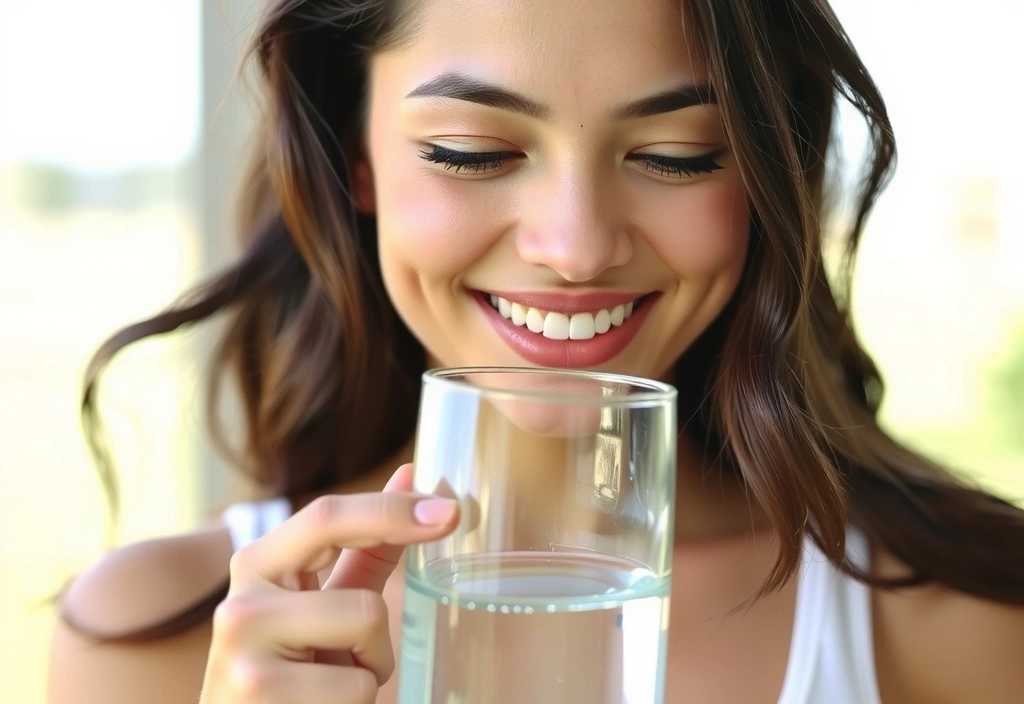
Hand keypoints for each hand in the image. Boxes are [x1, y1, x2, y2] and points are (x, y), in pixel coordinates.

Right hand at [199, 464, 458, 702]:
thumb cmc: (293, 666)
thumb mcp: (324, 604)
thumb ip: (366, 544)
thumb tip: (409, 474)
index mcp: (258, 564)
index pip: (327, 516)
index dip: (393, 510)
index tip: (450, 512)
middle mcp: (241, 602)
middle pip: (363, 599)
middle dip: (378, 633)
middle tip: (367, 655)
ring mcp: (243, 654)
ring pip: (363, 647)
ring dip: (365, 671)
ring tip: (326, 685)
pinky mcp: (258, 696)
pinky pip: (355, 690)